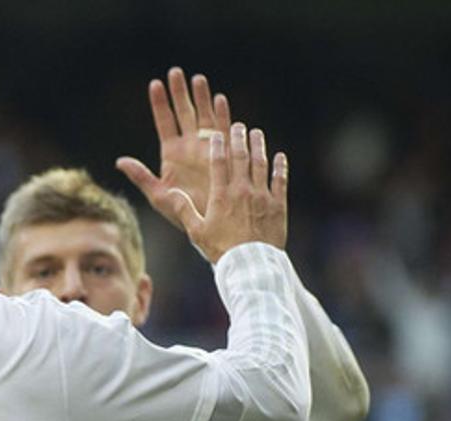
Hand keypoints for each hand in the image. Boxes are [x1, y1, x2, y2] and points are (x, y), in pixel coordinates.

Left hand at [116, 67, 231, 227]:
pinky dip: (222, 116)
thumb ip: (140, 176)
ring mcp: (207, 148)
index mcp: (171, 153)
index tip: (155, 84)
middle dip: (180, 92)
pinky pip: (224, 131)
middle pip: (183, 113)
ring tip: (198, 79)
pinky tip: (219, 100)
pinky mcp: (224, 154)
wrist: (207, 222)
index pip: (164, 122)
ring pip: (204, 117)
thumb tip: (120, 161)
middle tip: (176, 72)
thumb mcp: (157, 194)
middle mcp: (189, 146)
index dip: (159, 103)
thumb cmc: (180, 213)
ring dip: (201, 98)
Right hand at [167, 123, 288, 262]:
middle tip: (238, 126)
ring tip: (256, 133)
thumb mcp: (196, 231)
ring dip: (259, 147)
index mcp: (221, 196)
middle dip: (239, 139)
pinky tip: (279, 156)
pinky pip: (280, 181)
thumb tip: (171, 192)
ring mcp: (262, 197)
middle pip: (241, 158)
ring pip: (261, 165)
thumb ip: (184, 209)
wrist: (251, 264)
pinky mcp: (278, 206)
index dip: (218, 146)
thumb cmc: (221, 250)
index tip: (217, 134)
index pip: (218, 164)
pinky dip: (279, 167)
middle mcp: (243, 191)